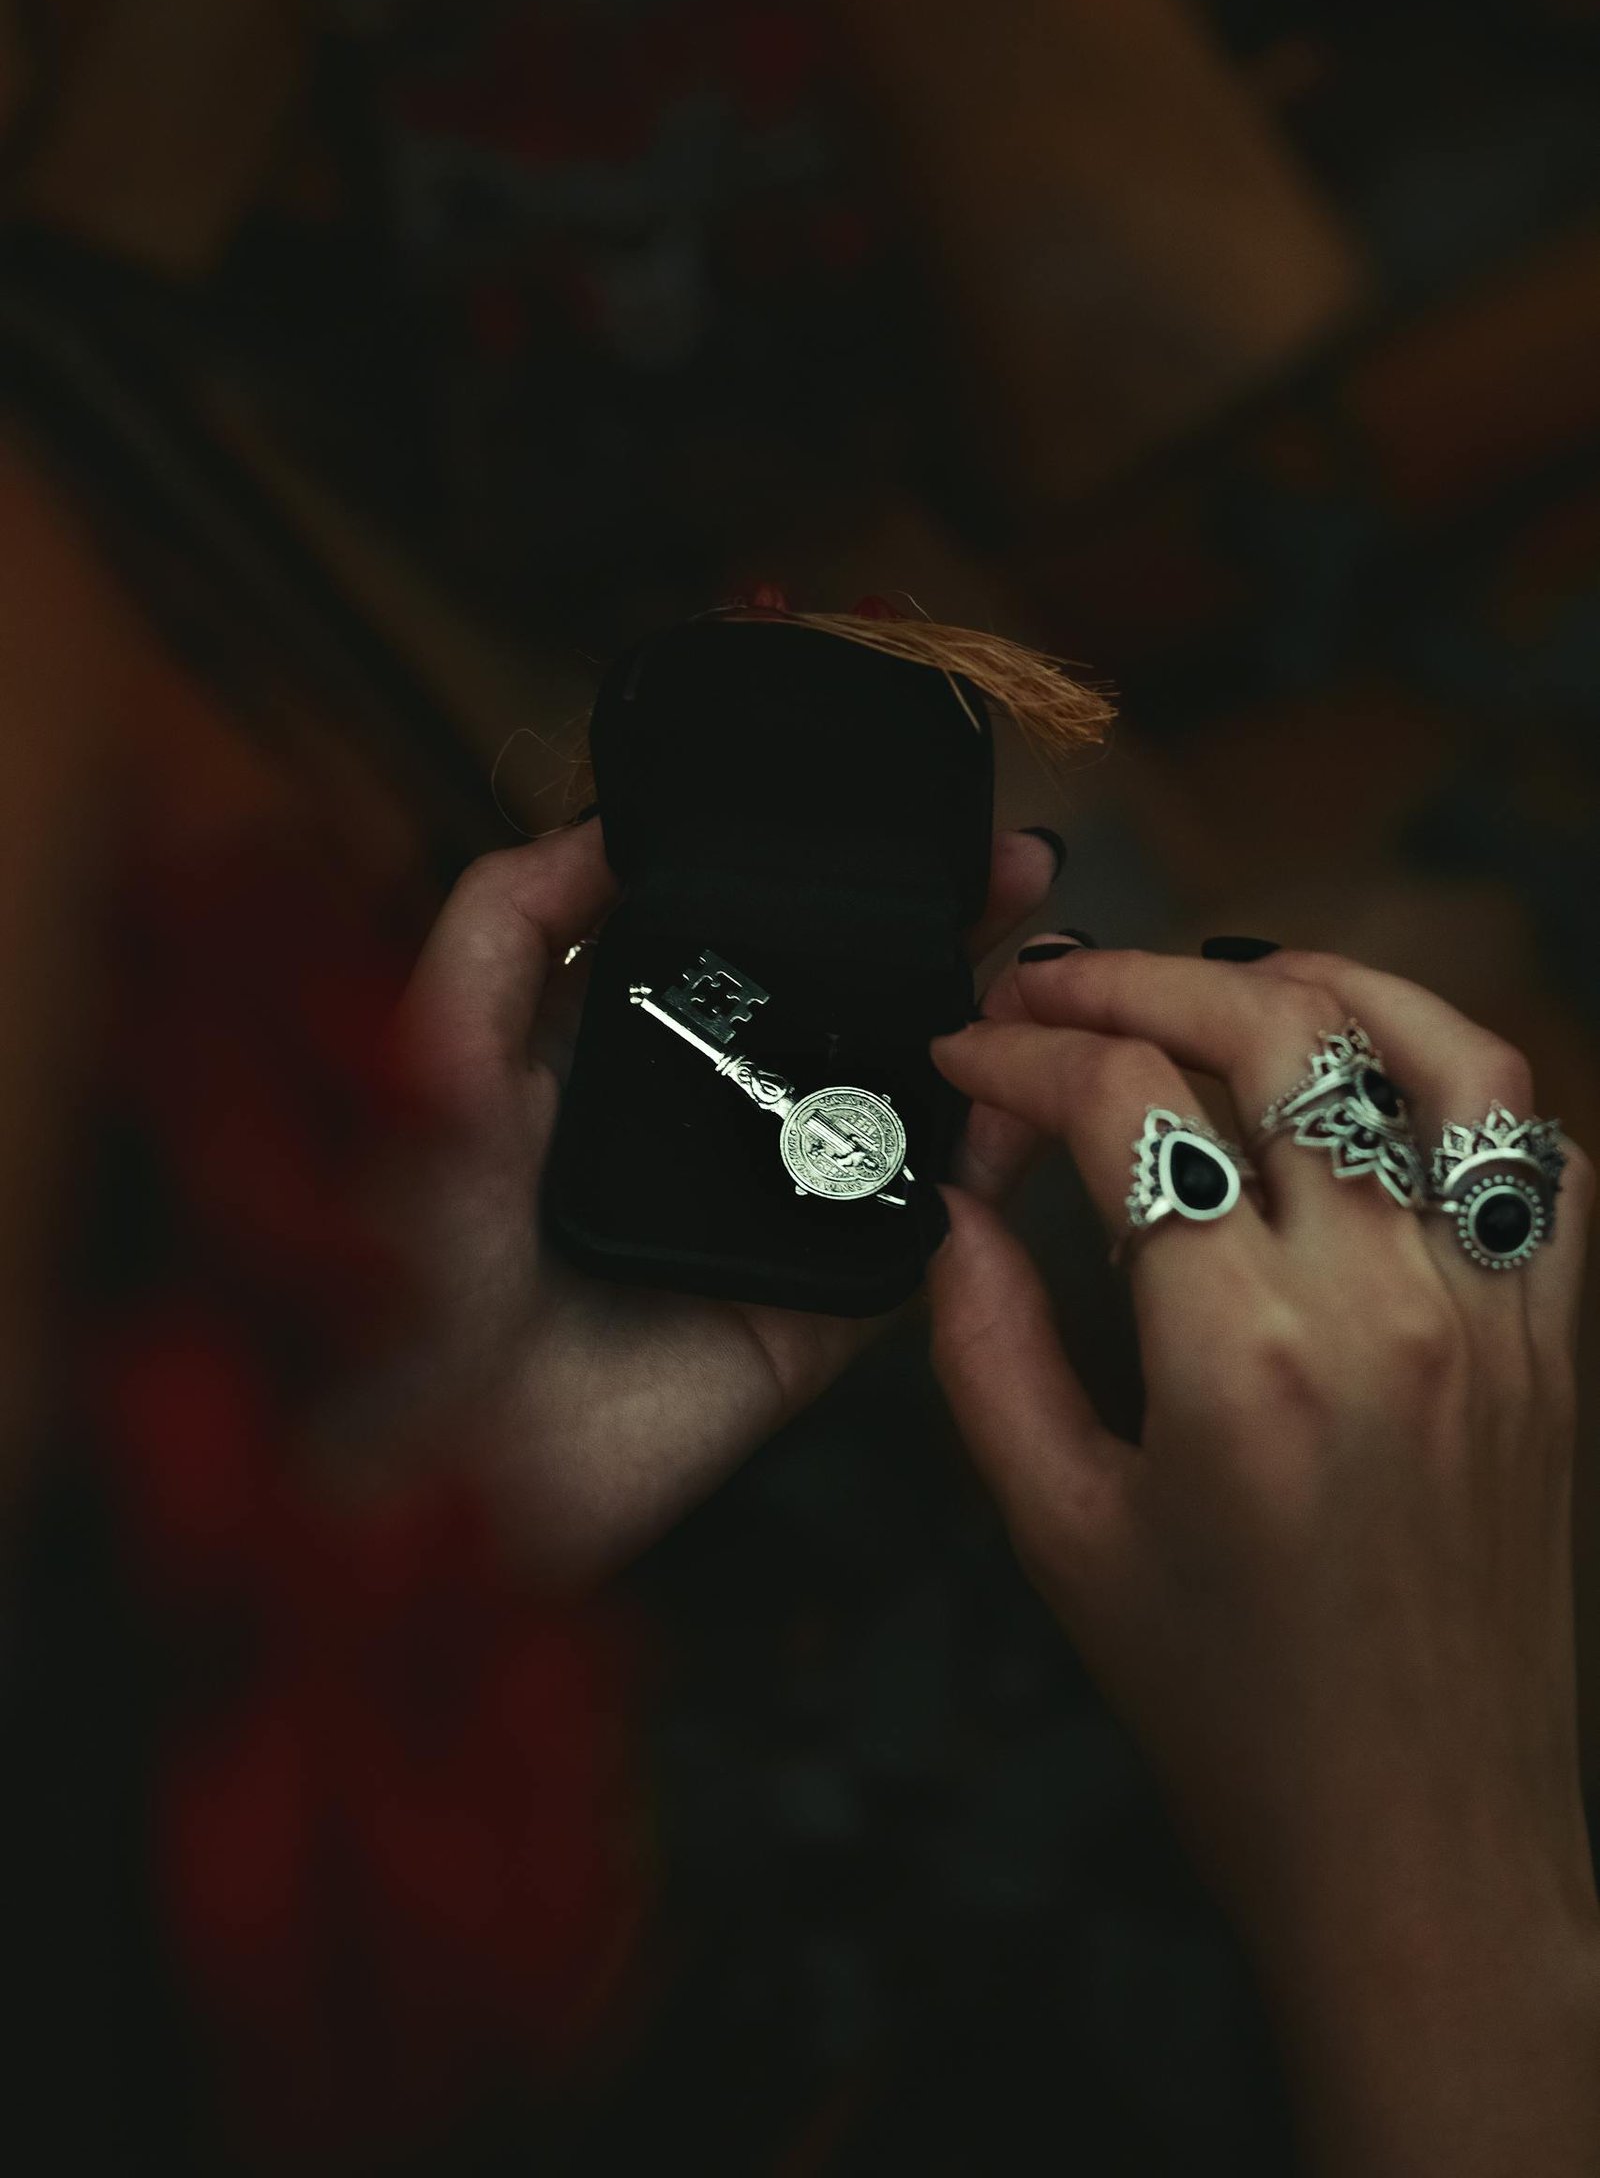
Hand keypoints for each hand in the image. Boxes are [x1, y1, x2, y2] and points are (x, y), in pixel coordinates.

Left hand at [329, 817, 1059, 1590]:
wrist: (433, 1456)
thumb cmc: (402, 1259)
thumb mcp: (433, 1054)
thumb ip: (503, 925)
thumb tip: (606, 821)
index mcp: (631, 1057)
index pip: (756, 946)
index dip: (831, 882)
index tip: (901, 818)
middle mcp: (718, 1127)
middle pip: (856, 1015)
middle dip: (944, 936)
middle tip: (1019, 864)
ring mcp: (781, 1218)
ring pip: (912, 1112)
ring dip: (992, 1035)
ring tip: (1054, 959)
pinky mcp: (824, 1310)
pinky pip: (926, 1230)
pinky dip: (992, 1166)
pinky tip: (1035, 1087)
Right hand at [928, 943, 1599, 2175]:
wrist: (1424, 1851)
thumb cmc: (1237, 1721)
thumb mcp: (1060, 1533)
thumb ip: (984, 1349)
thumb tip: (956, 1210)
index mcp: (1243, 1361)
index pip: (1128, 1109)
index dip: (1023, 1055)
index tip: (971, 1058)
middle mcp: (1388, 1308)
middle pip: (1271, 1034)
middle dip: (1136, 981)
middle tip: (1055, 993)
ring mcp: (1496, 1315)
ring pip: (1433, 1052)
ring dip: (1315, 981)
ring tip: (1218, 983)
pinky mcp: (1560, 1344)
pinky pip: (1541, 1153)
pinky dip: (1457, 1077)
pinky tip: (1371, 1084)